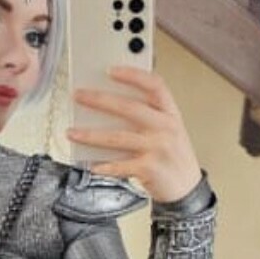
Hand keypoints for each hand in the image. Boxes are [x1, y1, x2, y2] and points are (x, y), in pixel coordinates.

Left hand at [67, 66, 202, 204]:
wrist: (187, 188)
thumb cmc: (172, 155)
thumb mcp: (167, 130)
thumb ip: (146, 115)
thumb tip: (106, 104)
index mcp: (170, 113)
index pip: (155, 86)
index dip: (133, 75)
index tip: (111, 70)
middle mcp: (166, 128)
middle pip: (130, 108)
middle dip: (100, 100)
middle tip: (78, 95)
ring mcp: (158, 148)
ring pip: (119, 137)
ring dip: (91, 135)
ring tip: (72, 132)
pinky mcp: (150, 169)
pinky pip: (120, 166)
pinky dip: (104, 166)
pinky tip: (91, 164)